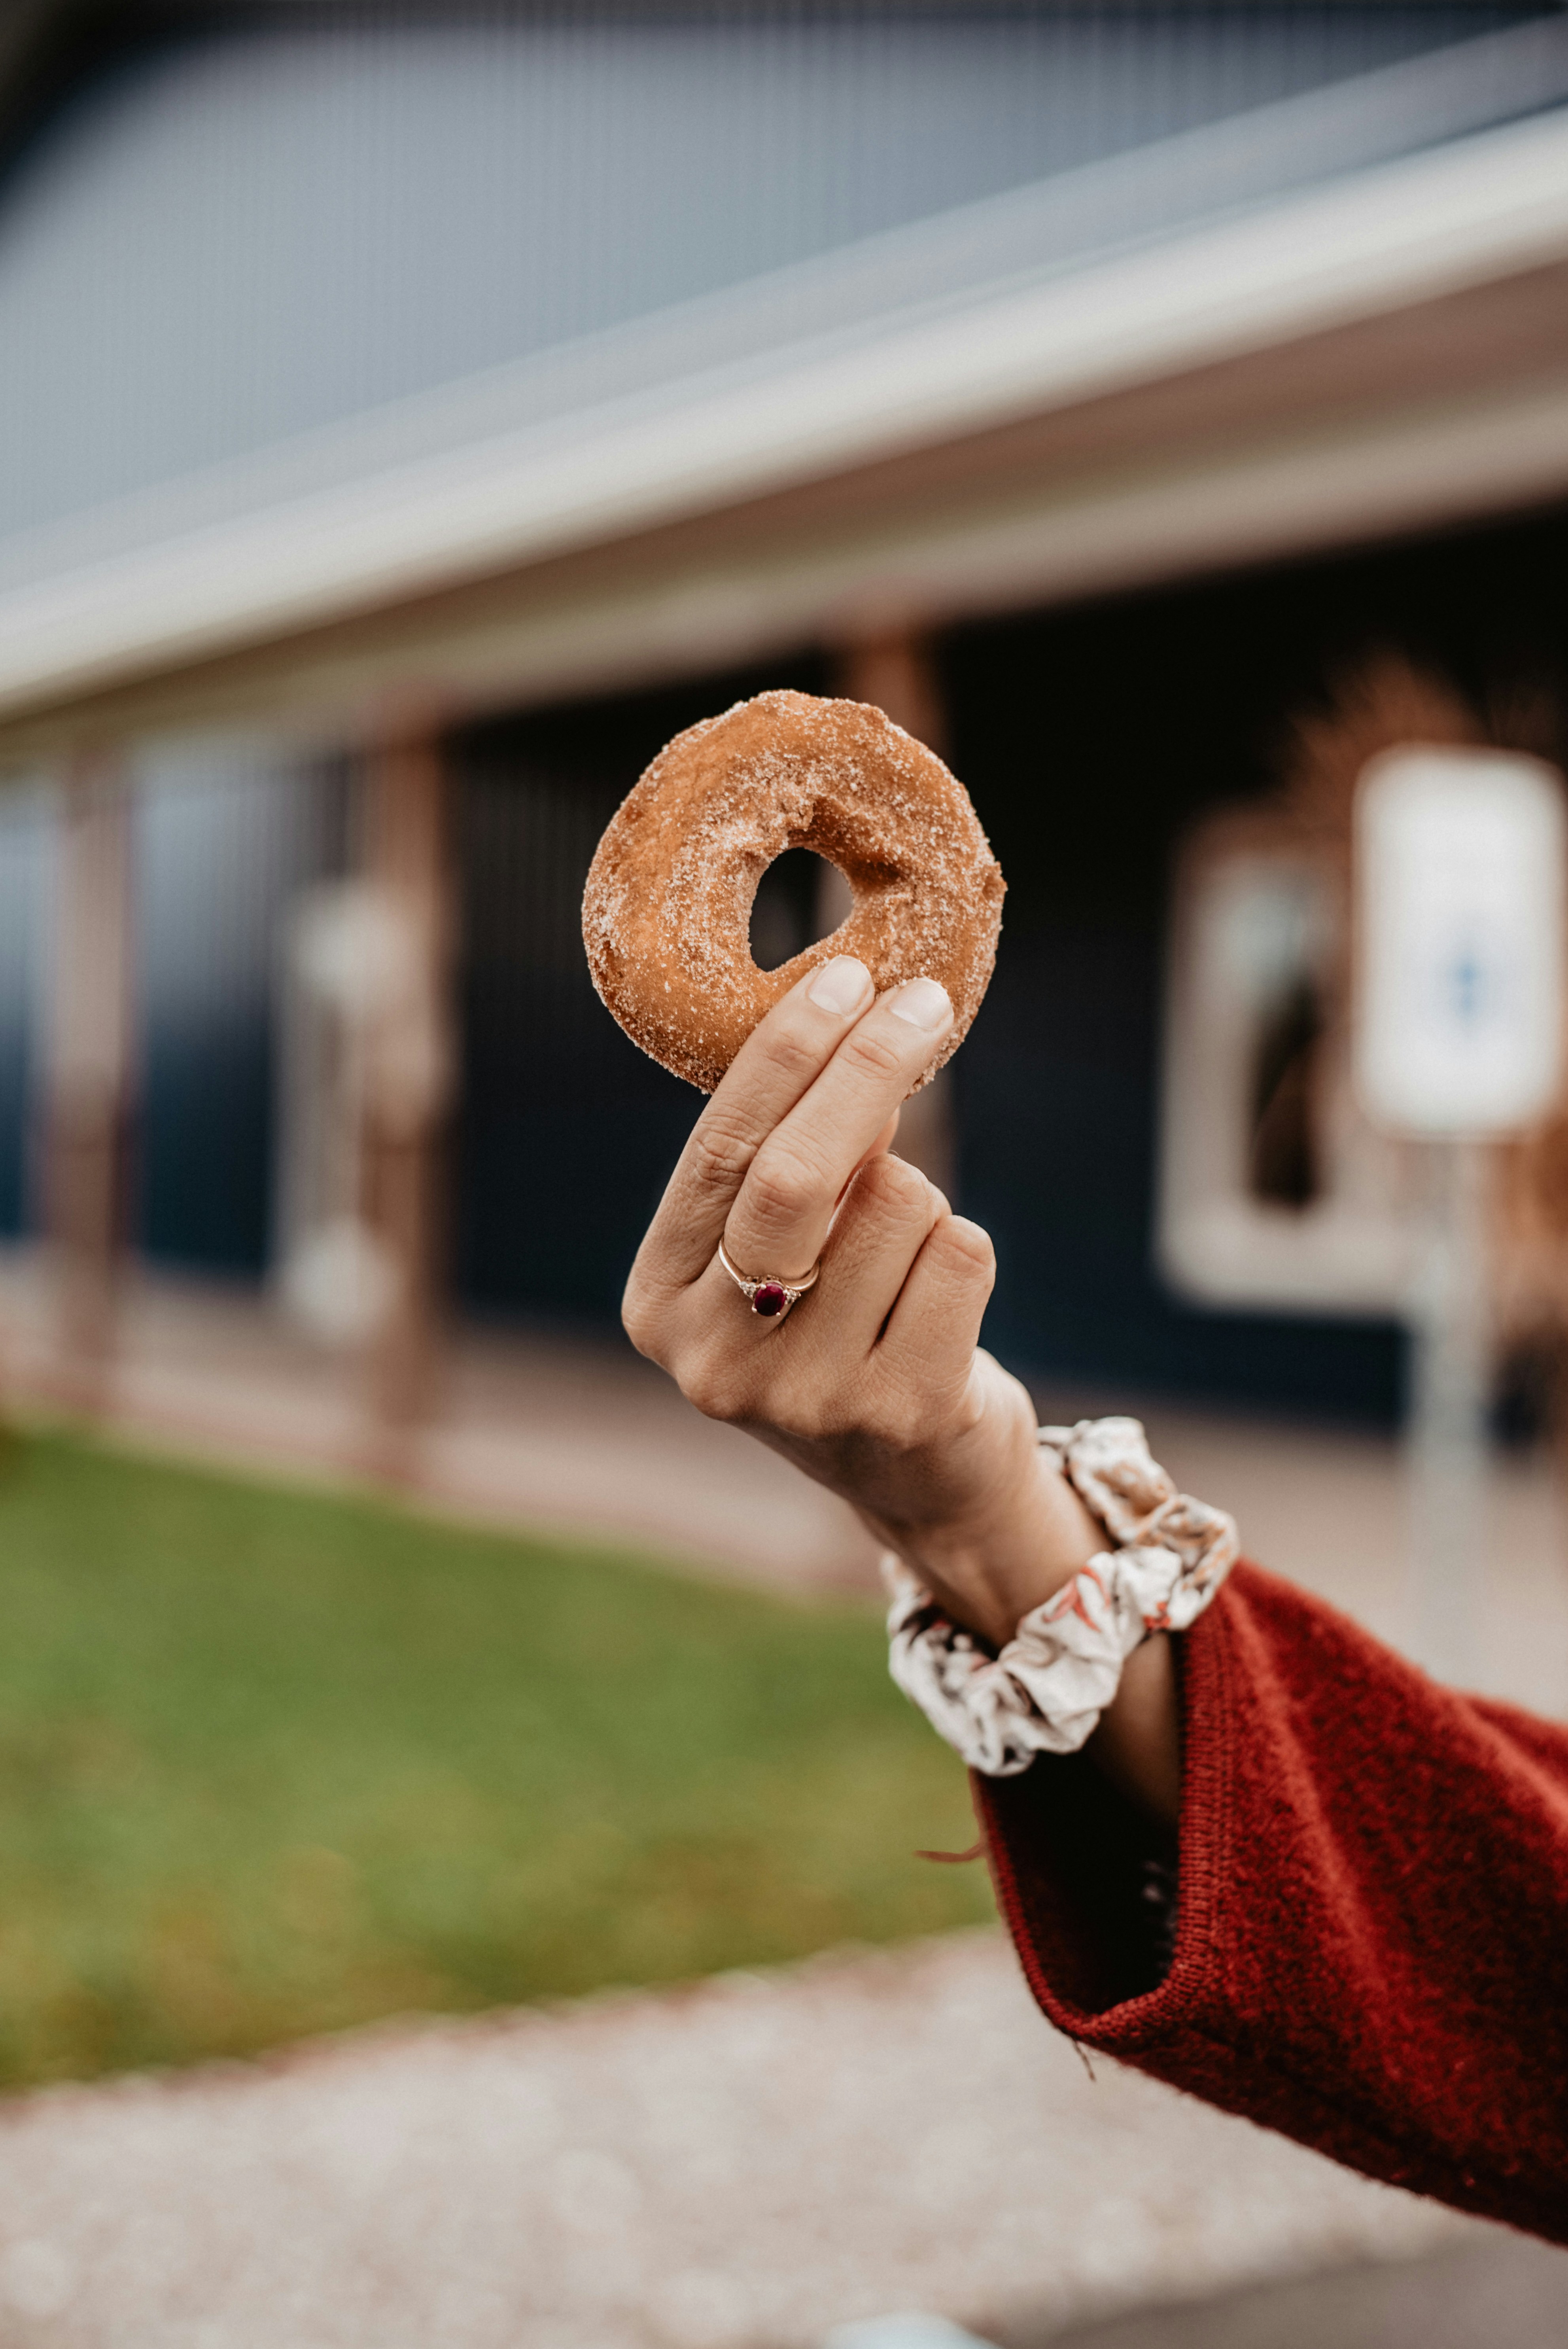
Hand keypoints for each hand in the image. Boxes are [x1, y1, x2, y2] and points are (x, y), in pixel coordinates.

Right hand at [622, 956, 1100, 1645]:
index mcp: (660, 1304)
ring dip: (922, 1194)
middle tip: (921, 1002)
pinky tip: (939, 1302)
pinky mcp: (902, 1411)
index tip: (842, 978)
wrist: (918, 1476)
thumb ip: (789, 1163)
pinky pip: (961, 1253)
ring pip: (898, 1203)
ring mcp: (807, 1397)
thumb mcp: (782, 1251)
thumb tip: (855, 1022)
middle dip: (866, 1071)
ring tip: (904, 1253)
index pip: (718, 1149)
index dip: (784, 1055)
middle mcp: (715, 1360)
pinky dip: (964, 1248)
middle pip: (796, 1175)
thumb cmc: (843, 1322)